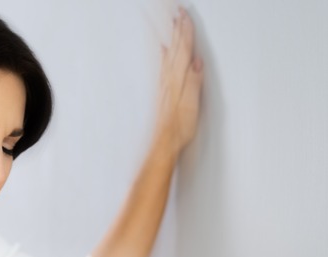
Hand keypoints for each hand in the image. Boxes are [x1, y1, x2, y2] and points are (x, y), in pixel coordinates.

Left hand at [154, 7, 203, 154]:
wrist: (163, 142)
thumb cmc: (178, 127)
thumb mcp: (191, 104)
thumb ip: (194, 82)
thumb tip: (196, 63)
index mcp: (178, 80)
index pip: (183, 50)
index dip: (185, 32)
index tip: (185, 17)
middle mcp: (169, 80)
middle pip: (175, 49)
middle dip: (177, 30)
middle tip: (178, 13)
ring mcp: (164, 85)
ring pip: (169, 54)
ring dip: (171, 38)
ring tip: (172, 24)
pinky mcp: (162, 91)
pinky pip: (163, 65)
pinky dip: (164, 54)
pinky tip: (163, 50)